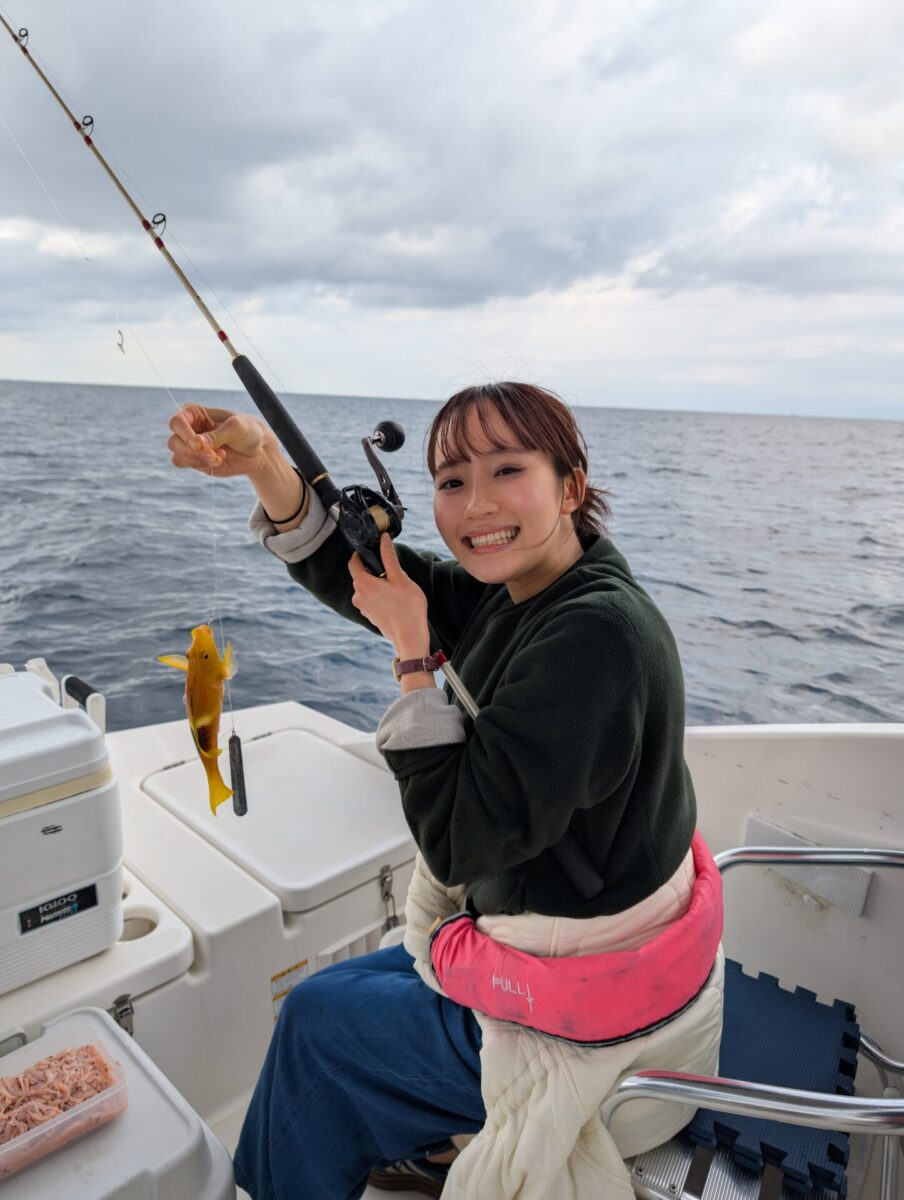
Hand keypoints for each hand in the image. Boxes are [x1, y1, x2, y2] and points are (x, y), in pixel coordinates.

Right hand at [167, 405, 278, 479]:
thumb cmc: (248, 430)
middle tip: (212, 453)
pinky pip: (188, 465)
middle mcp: (189, 429)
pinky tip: (218, 461)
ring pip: (178, 456)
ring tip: (219, 456)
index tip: (199, 444)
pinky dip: (201, 465)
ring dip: (197, 460)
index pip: (176, 422)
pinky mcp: (197, 461)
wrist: (258, 449)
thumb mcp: (237, 427)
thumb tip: (198, 444)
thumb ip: (217, 435)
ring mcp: (191, 447)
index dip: (184, 434)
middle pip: (173, 442)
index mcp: (194, 414)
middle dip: (191, 451)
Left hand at [348, 535, 428, 654]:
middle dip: (374, 571)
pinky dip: (379, 597)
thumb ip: (389, 557)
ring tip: (396, 589)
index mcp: (362, 584)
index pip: (353, 562)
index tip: (373, 550)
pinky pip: (371, 600)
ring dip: (378, 585)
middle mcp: (358, 596)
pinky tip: (395, 601)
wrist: (410, 637)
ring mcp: (363, 608)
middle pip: (361, 576)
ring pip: (367, 589)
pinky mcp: (369, 616)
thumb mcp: (400, 577)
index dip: (362, 554)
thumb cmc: (407, 606)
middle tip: (392, 572)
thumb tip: (383, 538)